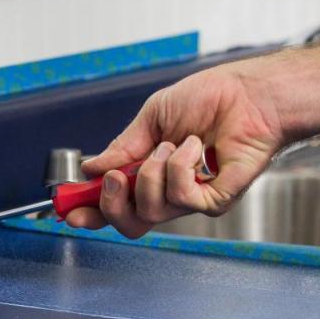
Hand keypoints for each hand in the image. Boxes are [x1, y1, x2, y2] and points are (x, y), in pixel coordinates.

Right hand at [66, 63, 286, 238]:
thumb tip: (92, 169)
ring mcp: (193, 201)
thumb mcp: (154, 116)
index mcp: (152, 176)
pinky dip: (180, 166)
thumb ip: (123, 146)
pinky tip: (196, 147)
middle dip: (113, 203)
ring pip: (152, 209)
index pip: (118, 207)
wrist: (249, 94)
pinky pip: (181, 197)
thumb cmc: (212, 99)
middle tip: (117, 177)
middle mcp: (171, 194)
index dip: (91, 212)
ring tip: (176, 143)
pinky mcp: (215, 201)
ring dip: (154, 170)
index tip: (70, 210)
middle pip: (130, 224)